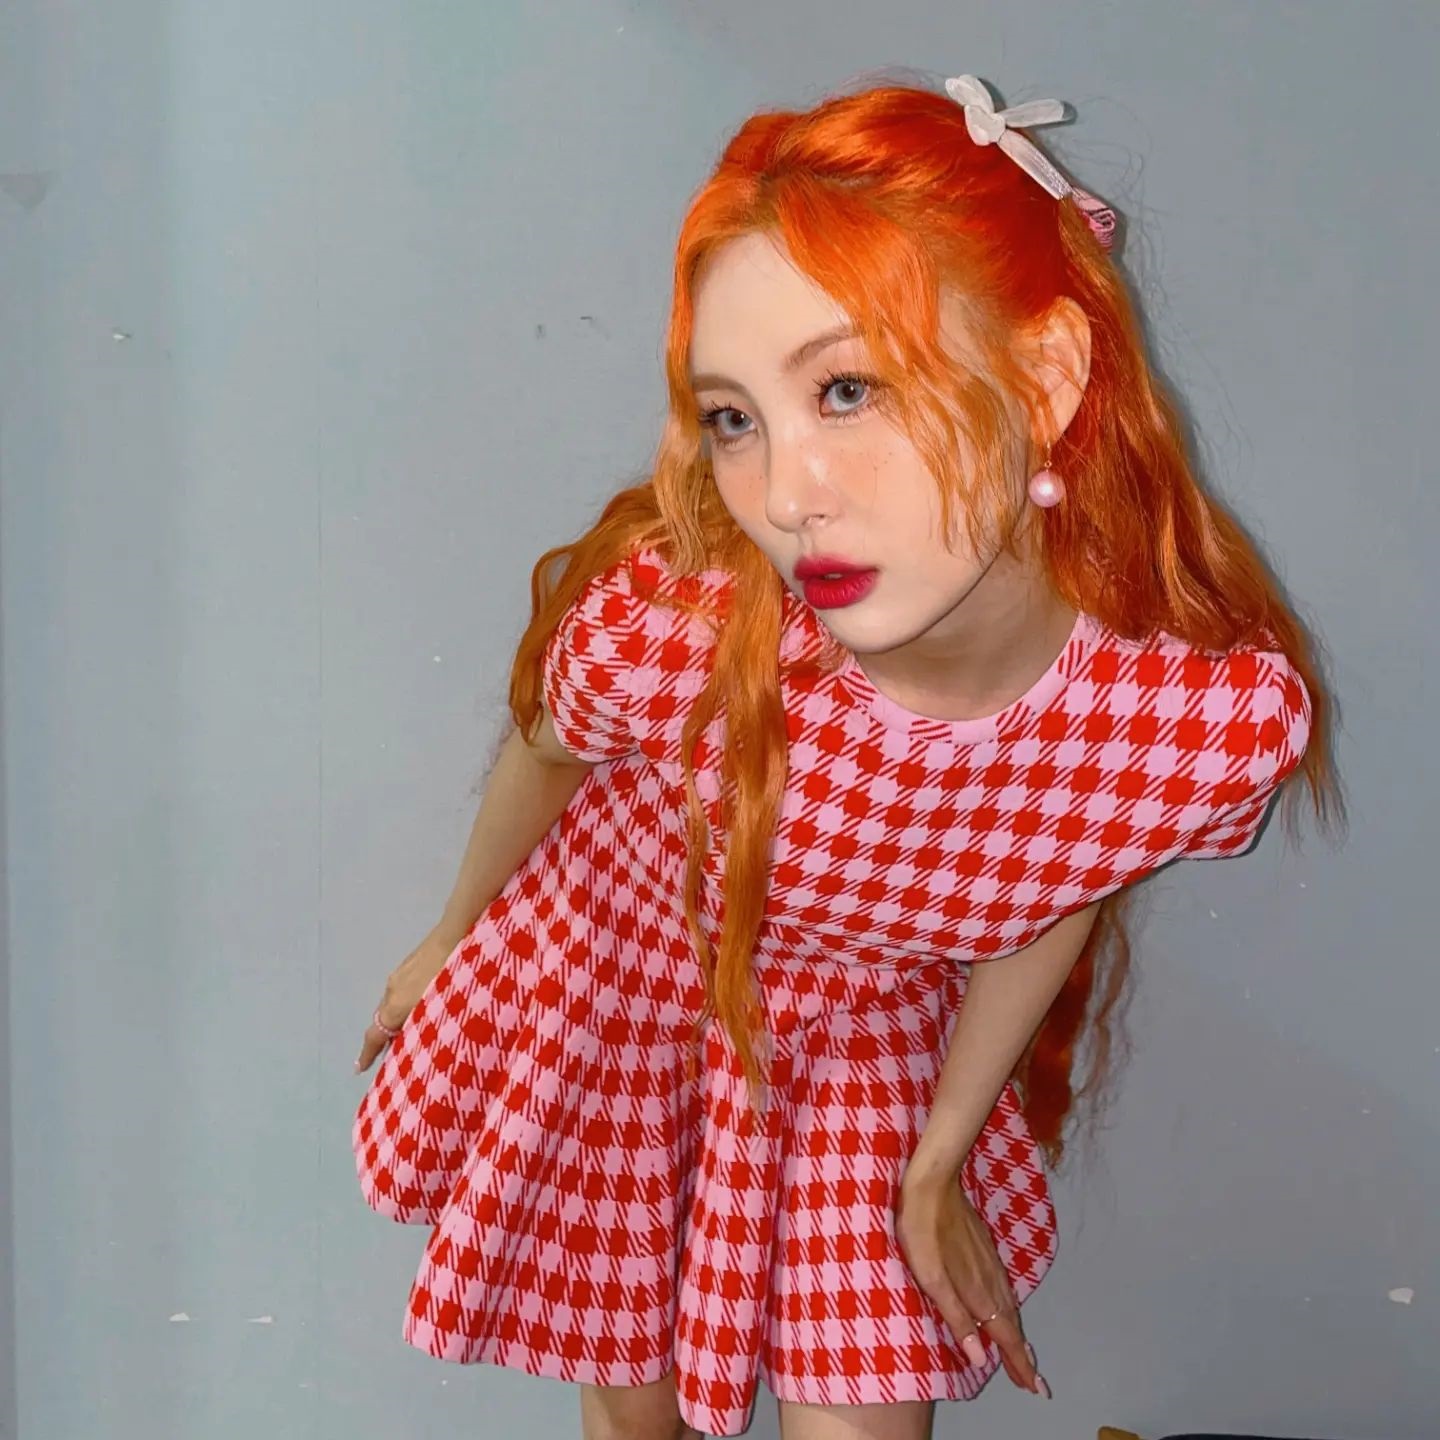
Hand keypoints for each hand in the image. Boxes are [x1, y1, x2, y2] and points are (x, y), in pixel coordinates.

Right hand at [353, 923, 466, 1073]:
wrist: (460, 930)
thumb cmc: (453, 973)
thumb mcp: (441, 1007)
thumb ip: (426, 1025)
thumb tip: (418, 1039)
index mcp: (397, 1004)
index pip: (376, 1034)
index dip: (367, 1053)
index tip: (358, 1069)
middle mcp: (393, 988)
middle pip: (383, 1018)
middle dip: (385, 1037)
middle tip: (393, 1055)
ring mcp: (402, 972)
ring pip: (393, 1002)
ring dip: (398, 1018)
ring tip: (411, 1031)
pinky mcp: (412, 961)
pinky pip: (402, 989)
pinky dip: (406, 1002)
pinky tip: (422, 1002)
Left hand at [895, 1160, 1048, 1397]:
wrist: (933, 1184)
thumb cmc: (923, 1230)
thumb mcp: (931, 1278)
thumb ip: (956, 1317)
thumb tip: (978, 1356)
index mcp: (977, 1291)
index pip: (1005, 1335)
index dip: (1019, 1363)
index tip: (1036, 1387)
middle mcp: (990, 1280)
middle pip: (1012, 1324)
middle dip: (1022, 1354)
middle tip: (1033, 1380)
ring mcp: (989, 1262)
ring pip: (1009, 1305)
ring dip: (1017, 1332)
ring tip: (1022, 1353)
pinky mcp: (984, 1248)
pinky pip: (1004, 1288)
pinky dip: (1009, 1308)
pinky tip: (1004, 1308)